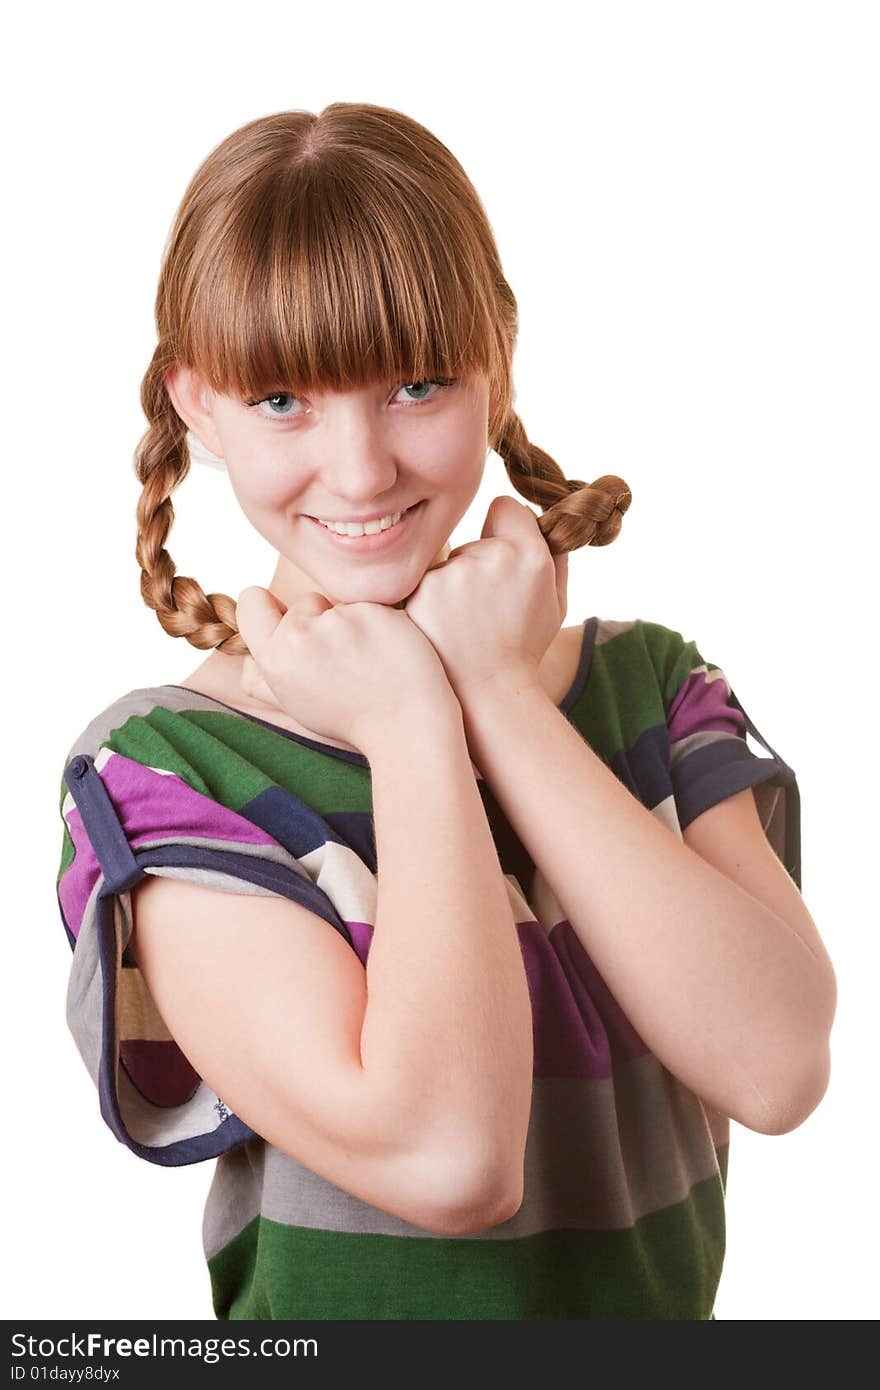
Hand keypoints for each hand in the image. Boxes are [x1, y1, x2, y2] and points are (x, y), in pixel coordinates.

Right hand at [235, 587, 454, 751]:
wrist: (405, 725)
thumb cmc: (350, 718)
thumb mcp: (293, 704)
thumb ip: (262, 676)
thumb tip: (247, 656)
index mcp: (275, 658)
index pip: (251, 600)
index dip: (267, 606)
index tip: (286, 619)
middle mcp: (301, 635)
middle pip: (304, 601)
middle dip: (319, 619)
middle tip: (341, 659)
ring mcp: (341, 620)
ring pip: (341, 605)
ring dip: (352, 623)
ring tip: (368, 661)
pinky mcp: (375, 611)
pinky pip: (370, 606)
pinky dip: (378, 623)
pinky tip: (388, 652)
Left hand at [403, 496, 568, 707]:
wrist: (485, 694)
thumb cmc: (522, 650)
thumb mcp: (556, 604)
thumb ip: (555, 556)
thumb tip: (541, 518)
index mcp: (529, 556)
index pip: (506, 507)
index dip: (505, 527)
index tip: (503, 550)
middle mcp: (489, 558)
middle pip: (475, 540)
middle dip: (478, 565)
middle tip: (485, 610)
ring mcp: (450, 574)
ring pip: (446, 563)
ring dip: (452, 585)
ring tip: (464, 626)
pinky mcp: (419, 592)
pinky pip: (423, 581)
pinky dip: (429, 600)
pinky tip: (442, 630)